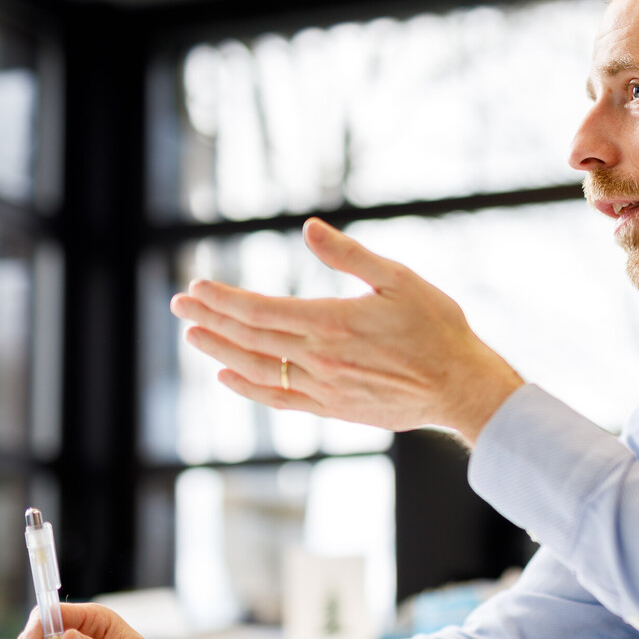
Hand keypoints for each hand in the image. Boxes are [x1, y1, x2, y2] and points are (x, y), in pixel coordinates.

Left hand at [169, 218, 523, 442]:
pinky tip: (227, 376)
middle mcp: (319, 358)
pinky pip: (279, 400)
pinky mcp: (332, 408)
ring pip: (257, 370)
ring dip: (220, 351)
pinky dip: (248, 388)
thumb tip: (310, 229)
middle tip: (179, 304)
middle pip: (249, 338)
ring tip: (193, 335)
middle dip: (210, 319)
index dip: (222, 298)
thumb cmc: (437, 327)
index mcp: (331, 321)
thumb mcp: (398, 279)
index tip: (196, 286)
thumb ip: (349, 255)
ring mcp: (323, 388)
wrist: (459, 385)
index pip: (259, 310)